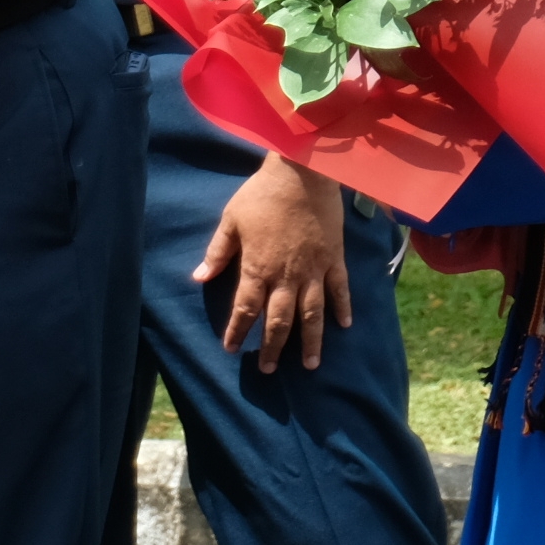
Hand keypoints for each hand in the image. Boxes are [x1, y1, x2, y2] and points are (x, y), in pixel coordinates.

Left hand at [201, 157, 354, 370]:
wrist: (302, 174)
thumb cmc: (262, 196)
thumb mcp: (231, 221)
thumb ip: (218, 252)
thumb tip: (199, 277)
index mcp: (258, 268)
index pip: (245, 309)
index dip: (238, 331)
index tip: (232, 349)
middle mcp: (286, 276)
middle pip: (279, 320)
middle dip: (273, 347)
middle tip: (269, 369)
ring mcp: (314, 270)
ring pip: (312, 314)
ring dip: (311, 341)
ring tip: (311, 365)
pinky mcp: (334, 259)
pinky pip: (340, 290)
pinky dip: (342, 308)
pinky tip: (345, 326)